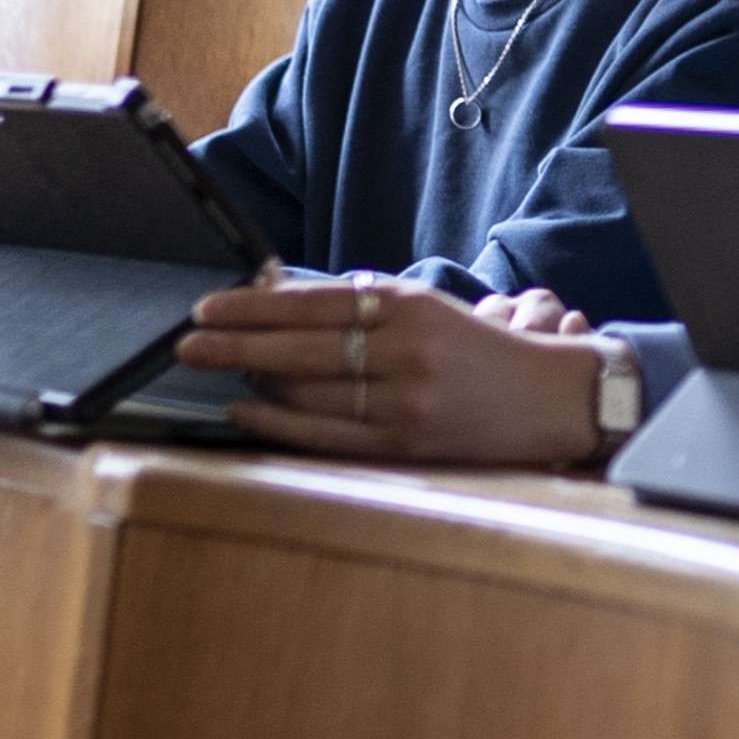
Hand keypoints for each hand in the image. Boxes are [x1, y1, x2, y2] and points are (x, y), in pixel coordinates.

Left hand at [176, 271, 606, 467]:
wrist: (549, 398)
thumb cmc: (480, 350)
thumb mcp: (430, 308)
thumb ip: (366, 301)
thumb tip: (289, 293)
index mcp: (410, 307)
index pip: (315, 304)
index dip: (256, 305)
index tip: (209, 306)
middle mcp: (406, 352)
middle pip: (303, 348)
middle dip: (237, 343)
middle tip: (188, 340)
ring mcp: (406, 403)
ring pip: (310, 392)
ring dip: (254, 381)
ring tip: (216, 370)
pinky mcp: (406, 445)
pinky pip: (327, 435)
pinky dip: (279, 423)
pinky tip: (246, 411)